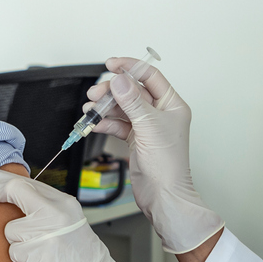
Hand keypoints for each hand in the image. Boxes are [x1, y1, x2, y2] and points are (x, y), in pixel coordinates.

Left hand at [0, 169, 152, 261]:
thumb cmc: (80, 256)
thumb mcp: (68, 221)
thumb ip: (45, 206)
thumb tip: (13, 191)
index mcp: (64, 203)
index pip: (27, 182)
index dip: (3, 180)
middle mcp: (57, 213)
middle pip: (15, 191)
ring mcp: (48, 232)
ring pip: (11, 229)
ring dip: (17, 242)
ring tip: (39, 252)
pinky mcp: (39, 254)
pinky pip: (14, 252)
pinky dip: (22, 260)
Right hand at [86, 57, 222, 256]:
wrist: (163, 196)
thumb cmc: (168, 166)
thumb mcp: (149, 127)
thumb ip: (132, 101)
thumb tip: (119, 80)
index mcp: (172, 105)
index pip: (150, 76)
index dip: (130, 68)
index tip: (111, 65)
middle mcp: (160, 113)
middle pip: (132, 91)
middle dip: (112, 91)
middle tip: (95, 94)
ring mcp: (147, 126)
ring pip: (122, 108)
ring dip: (105, 107)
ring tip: (90, 109)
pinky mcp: (136, 139)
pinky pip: (118, 124)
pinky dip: (105, 123)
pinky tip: (94, 123)